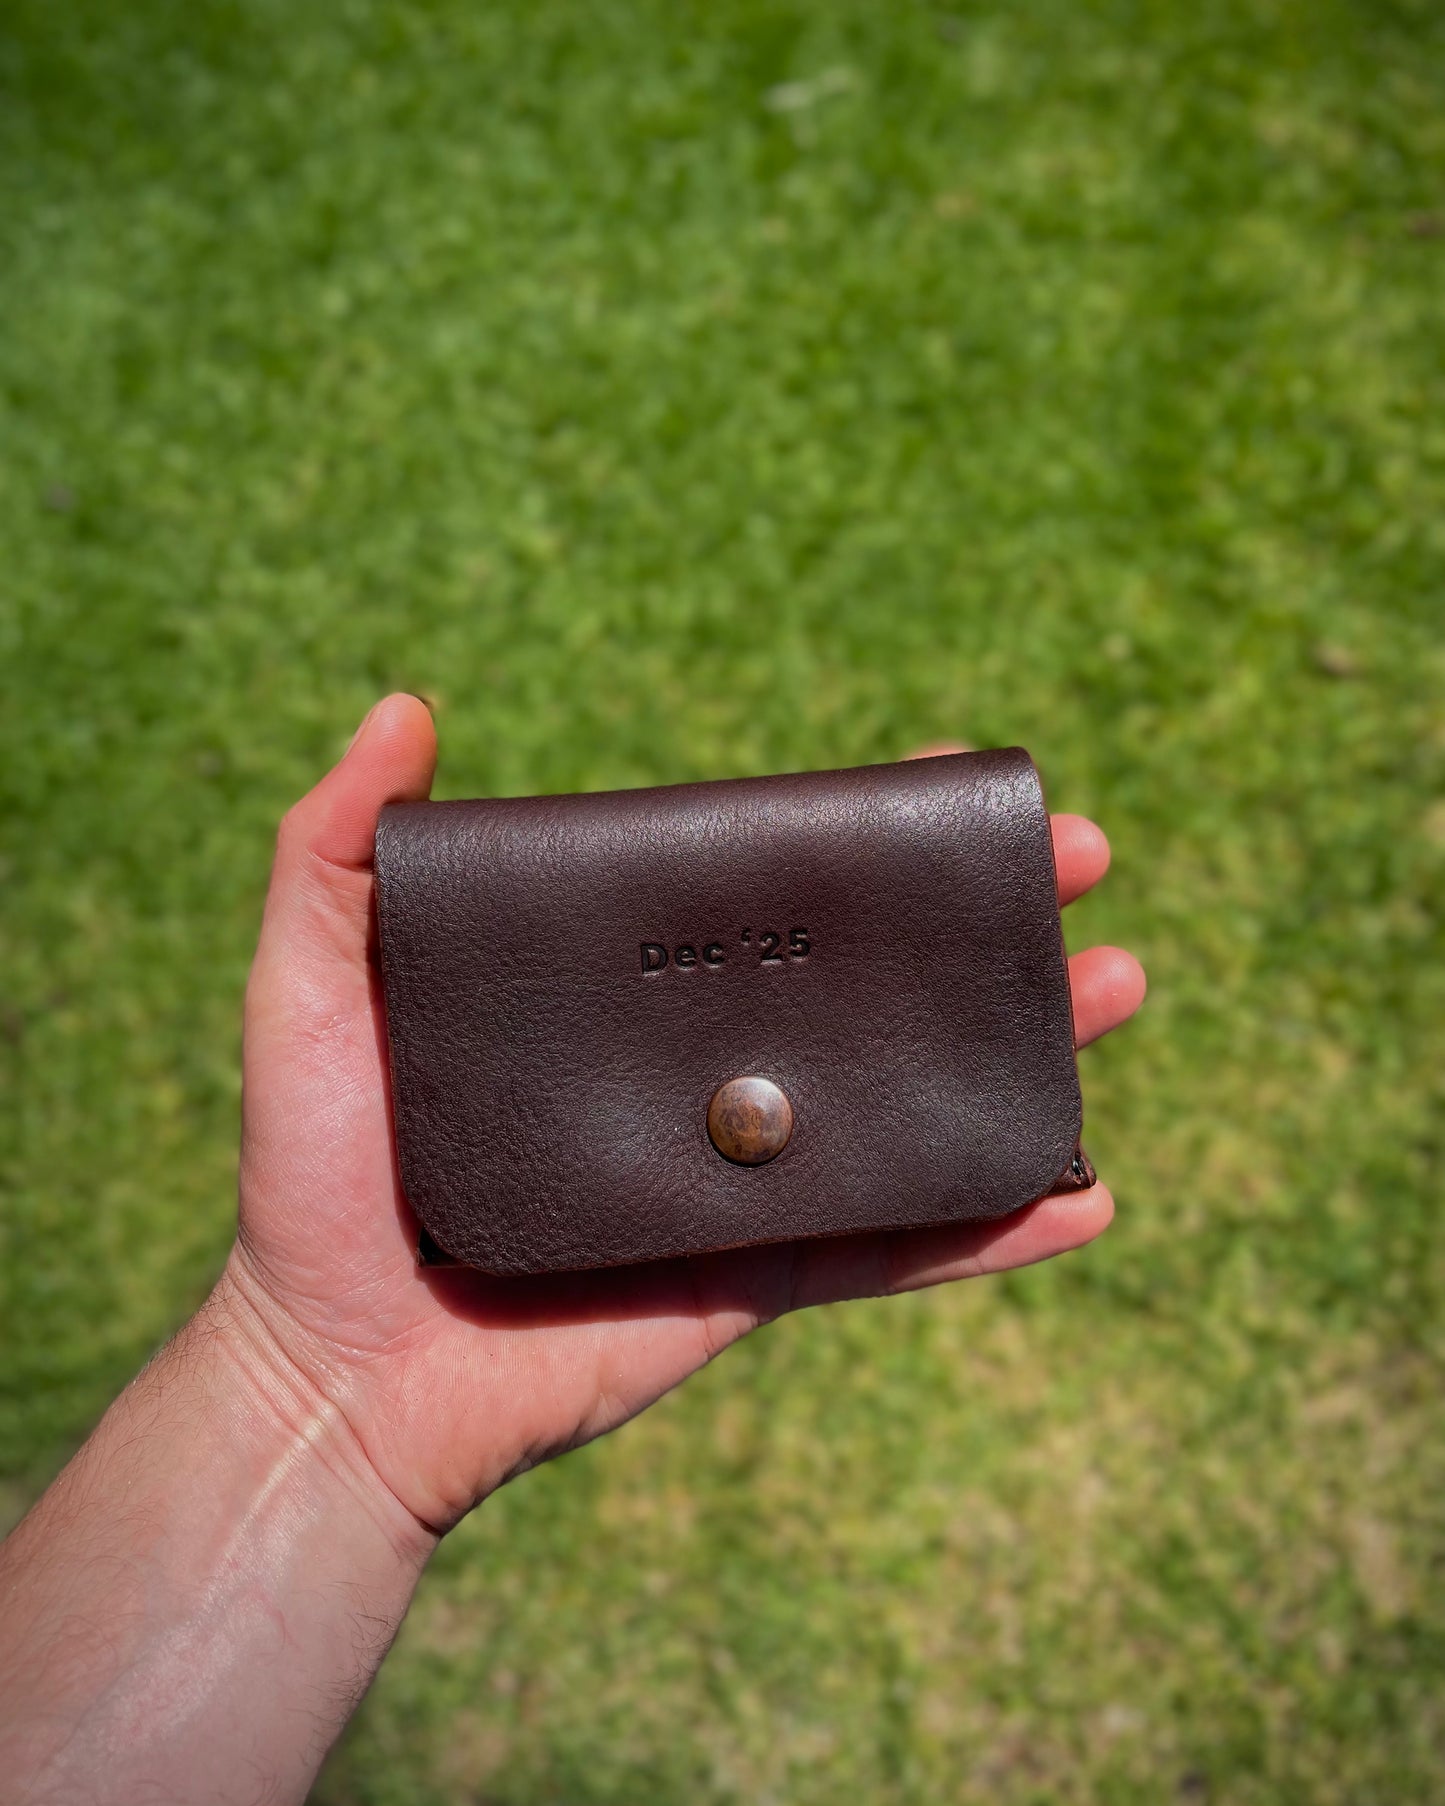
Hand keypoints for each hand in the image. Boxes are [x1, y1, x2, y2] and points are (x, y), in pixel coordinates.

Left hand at [225, 697, 1145, 1535]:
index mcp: (624, 995)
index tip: (961, 784)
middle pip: (868, 984)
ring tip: (1116, 986)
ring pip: (909, 1104)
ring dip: (1020, 1050)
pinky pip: (894, 1251)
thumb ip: (336, 851)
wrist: (332, 1371)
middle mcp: (698, 1072)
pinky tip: (1086, 1192)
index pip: (765, 896)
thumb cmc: (315, 1173)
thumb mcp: (310, 985)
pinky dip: (993, 1232)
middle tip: (1083, 864)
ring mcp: (740, 1177)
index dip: (867, 841)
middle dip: (982, 923)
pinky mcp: (756, 1278)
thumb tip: (405, 709)